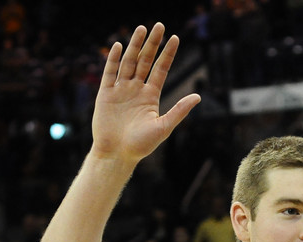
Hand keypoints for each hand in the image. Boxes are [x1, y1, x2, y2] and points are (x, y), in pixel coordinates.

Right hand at [91, 23, 200, 162]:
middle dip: (152, 43)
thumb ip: (179, 110)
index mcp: (151, 96)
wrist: (116, 155)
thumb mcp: (164, 127)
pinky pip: (110, 73)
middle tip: (159, 25)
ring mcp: (120, 90)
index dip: (168, 54)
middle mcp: (136, 90)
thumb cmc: (141, 146)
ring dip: (135, 46)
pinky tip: (120, 46)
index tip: (175, 38)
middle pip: (145, 61)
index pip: (161, 69)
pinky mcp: (105, 94)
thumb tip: (198, 97)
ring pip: (128, 62)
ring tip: (141, 28)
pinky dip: (114, 60)